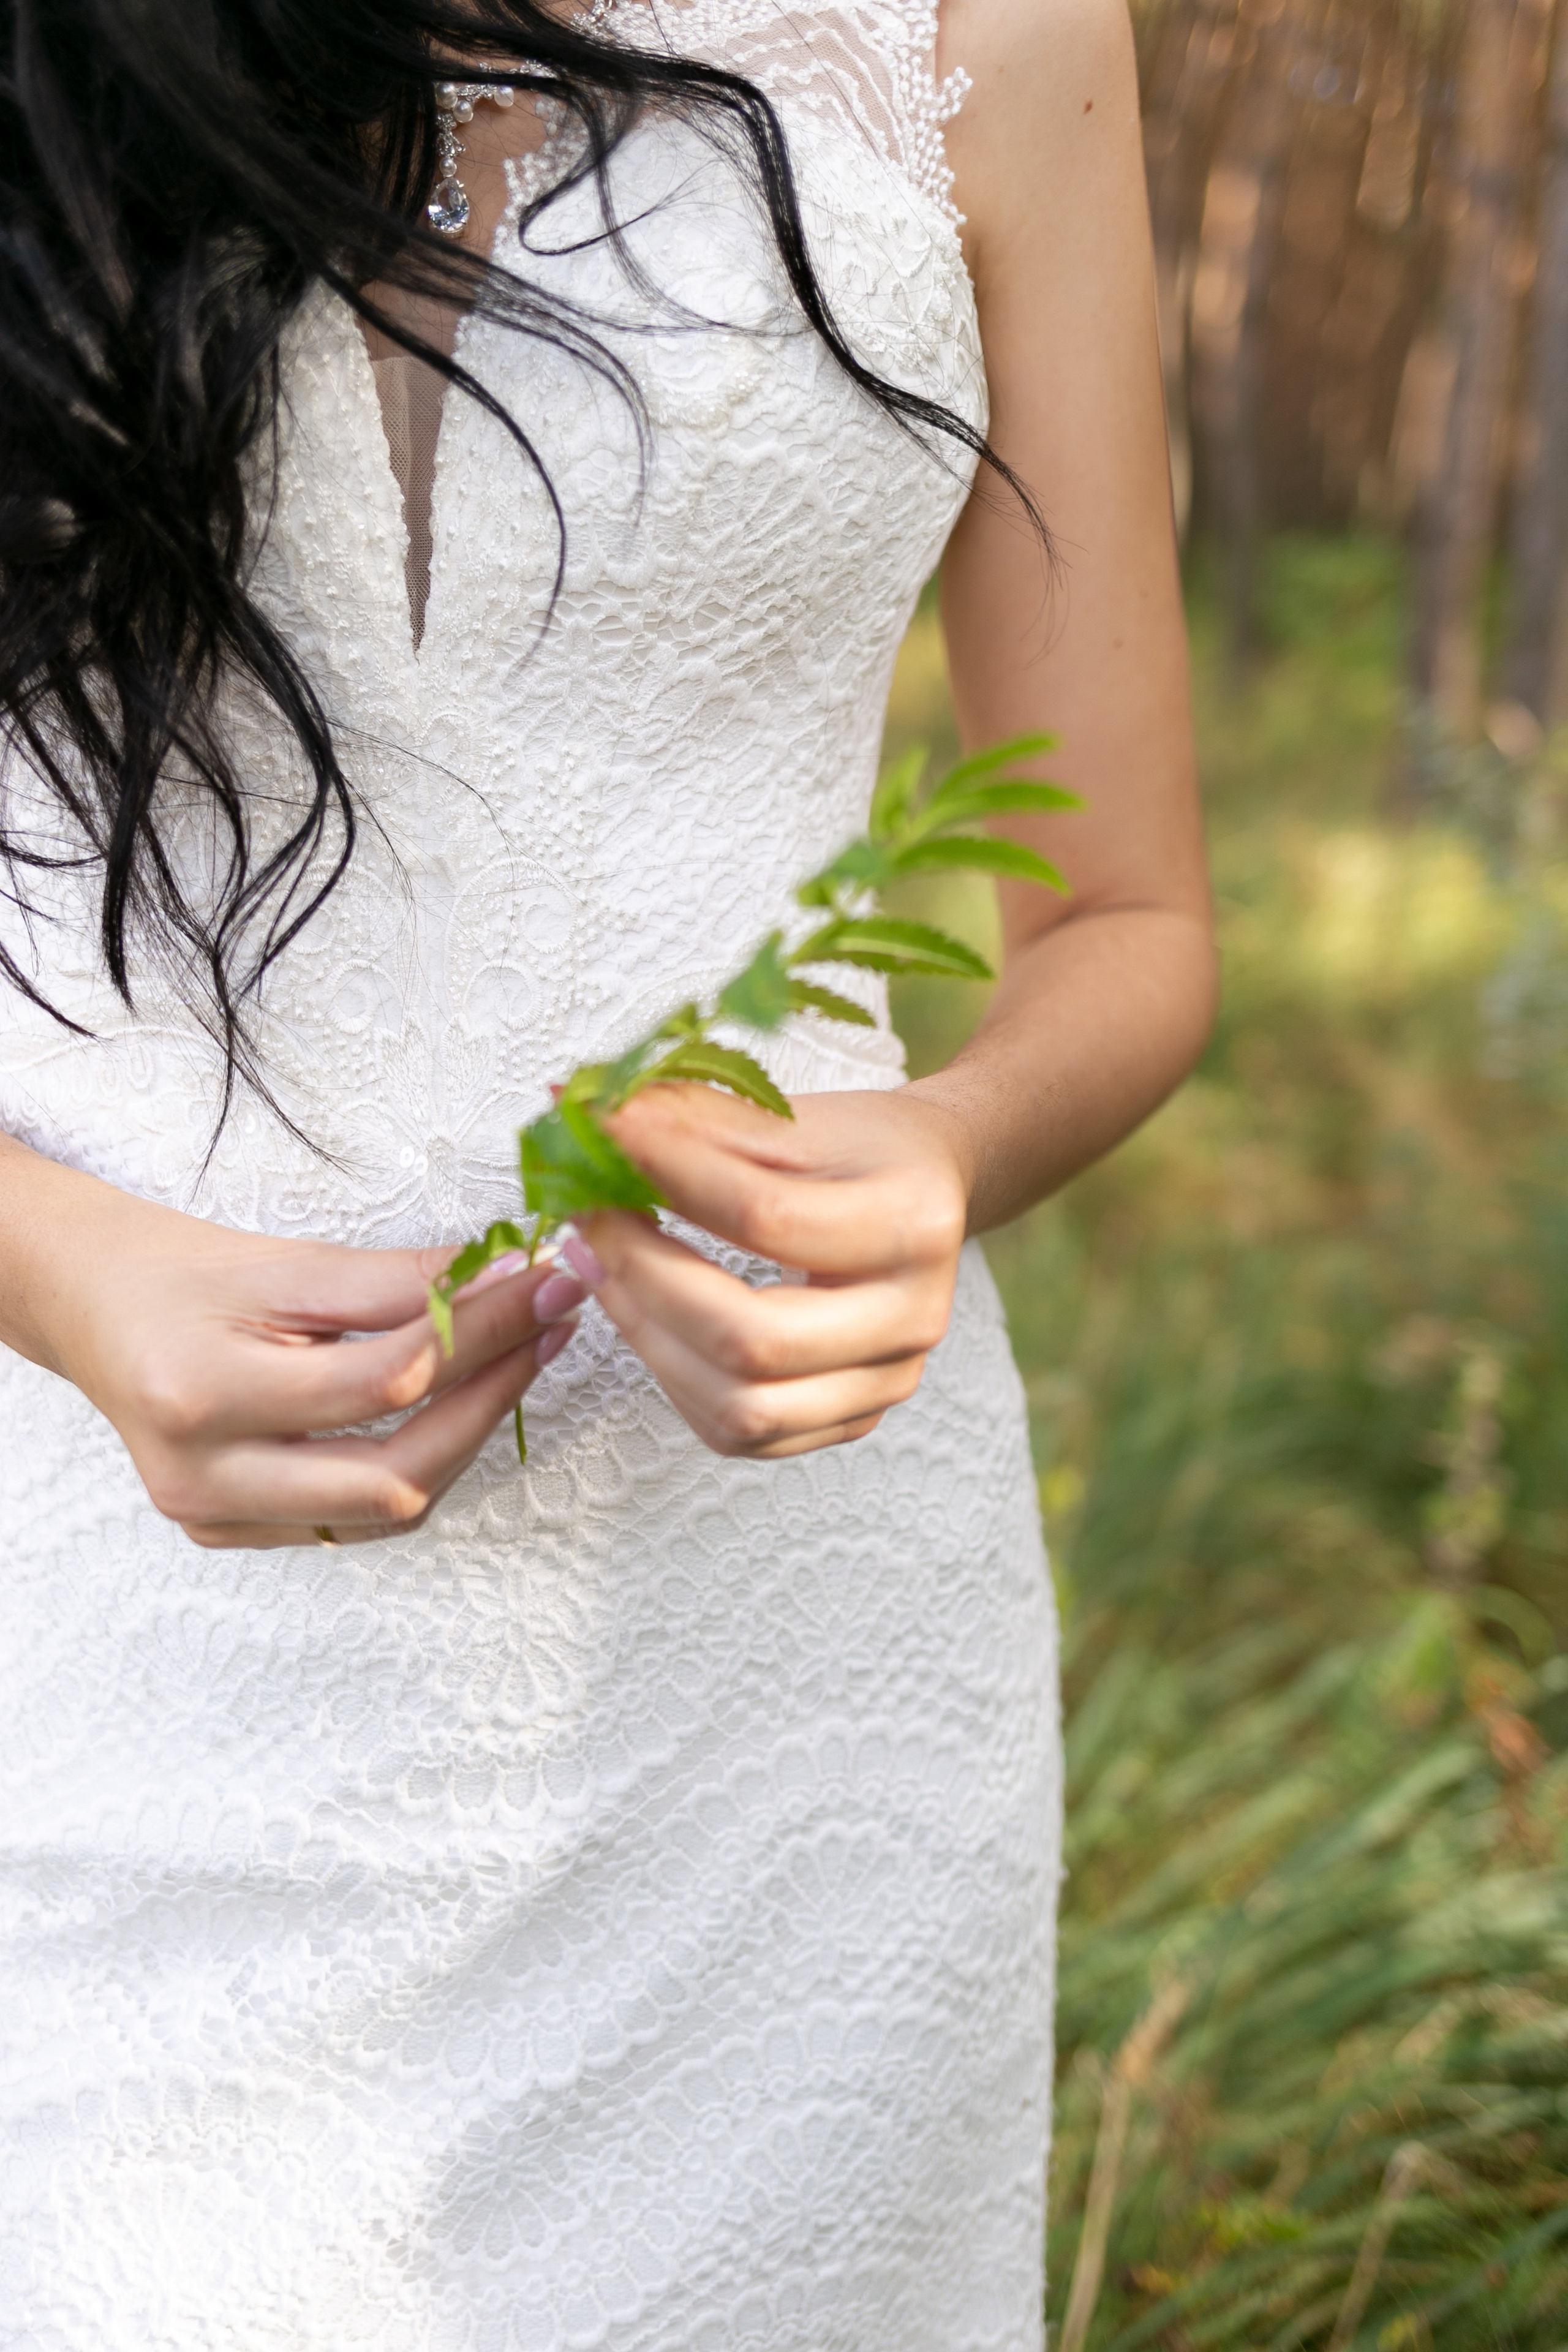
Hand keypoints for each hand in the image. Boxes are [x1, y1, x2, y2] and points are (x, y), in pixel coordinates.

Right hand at [36, 1185, 587, 1547]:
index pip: (386, 1379)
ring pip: (387, 1512)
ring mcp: (216, 1519)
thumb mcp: (289, 1263)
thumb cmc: (180, 1273)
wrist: (88, 1306)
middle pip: (396, 1477)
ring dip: (466, 1437)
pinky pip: (355, 1522)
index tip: (546, 1281)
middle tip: (548, 1329)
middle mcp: (204, 1477)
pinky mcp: (232, 1533)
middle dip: (491, 1400)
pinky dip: (414, 1468)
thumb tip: (511, 1278)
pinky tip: (453, 1409)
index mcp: (204, 1396)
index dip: (483, 1330)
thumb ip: (401, 1282)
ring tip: (516, 1359)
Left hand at [564, 1083, 970, 1458]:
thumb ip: (697, 1123)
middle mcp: (912, 1316)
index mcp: (912, 1222)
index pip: (765, 1216)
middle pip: (752, 1337)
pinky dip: (675, 1379)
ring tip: (602, 1268)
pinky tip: (647, 1316)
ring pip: (740, 1406)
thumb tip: (578, 1115)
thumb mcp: (795, 1118)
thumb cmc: (862, 1150)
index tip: (601, 1139)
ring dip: (648, 1337)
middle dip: (643, 1278)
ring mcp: (886, 1381)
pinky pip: (743, 1433)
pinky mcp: (854, 1418)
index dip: (668, 1179)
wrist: (929, 1192)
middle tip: (588, 1221)